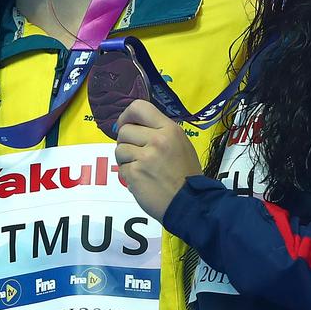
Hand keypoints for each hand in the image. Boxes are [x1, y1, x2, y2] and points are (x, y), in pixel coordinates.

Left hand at [113, 99, 202, 220]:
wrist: (191, 203)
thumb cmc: (186, 174)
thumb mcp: (180, 144)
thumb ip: (159, 132)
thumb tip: (132, 126)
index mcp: (170, 129)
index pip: (138, 107)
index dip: (126, 115)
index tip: (125, 124)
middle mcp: (157, 139)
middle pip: (124, 130)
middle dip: (125, 142)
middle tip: (136, 154)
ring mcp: (145, 157)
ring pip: (119, 149)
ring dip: (125, 160)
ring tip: (141, 168)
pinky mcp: (135, 173)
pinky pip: (121, 168)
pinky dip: (128, 175)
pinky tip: (142, 180)